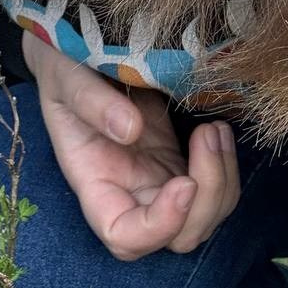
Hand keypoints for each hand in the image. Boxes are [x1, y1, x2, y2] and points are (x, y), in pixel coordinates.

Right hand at [22, 30, 239, 260]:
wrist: (76, 50)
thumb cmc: (62, 65)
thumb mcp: (65, 76)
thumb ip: (91, 101)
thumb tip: (131, 130)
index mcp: (93, 181)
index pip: (124, 236)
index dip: (159, 226)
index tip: (184, 183)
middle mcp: (128, 193)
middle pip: (177, 237)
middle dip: (206, 202)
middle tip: (207, 136)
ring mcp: (157, 181)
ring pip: (203, 218)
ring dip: (222, 181)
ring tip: (215, 129)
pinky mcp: (177, 162)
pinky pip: (213, 188)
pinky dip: (226, 166)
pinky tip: (218, 128)